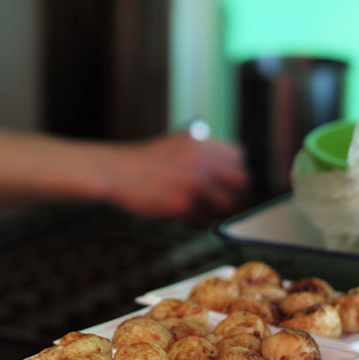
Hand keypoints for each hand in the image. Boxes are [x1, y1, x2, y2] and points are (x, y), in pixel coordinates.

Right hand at [101, 133, 247, 217]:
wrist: (117, 171)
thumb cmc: (145, 161)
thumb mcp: (176, 143)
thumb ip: (204, 152)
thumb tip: (233, 171)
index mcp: (201, 142)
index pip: (238, 157)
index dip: (233, 170)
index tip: (227, 180)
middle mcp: (201, 160)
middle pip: (241, 180)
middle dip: (234, 192)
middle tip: (222, 199)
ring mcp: (194, 182)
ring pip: (226, 203)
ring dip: (216, 207)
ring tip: (198, 206)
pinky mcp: (183, 204)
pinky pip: (203, 216)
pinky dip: (195, 216)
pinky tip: (178, 208)